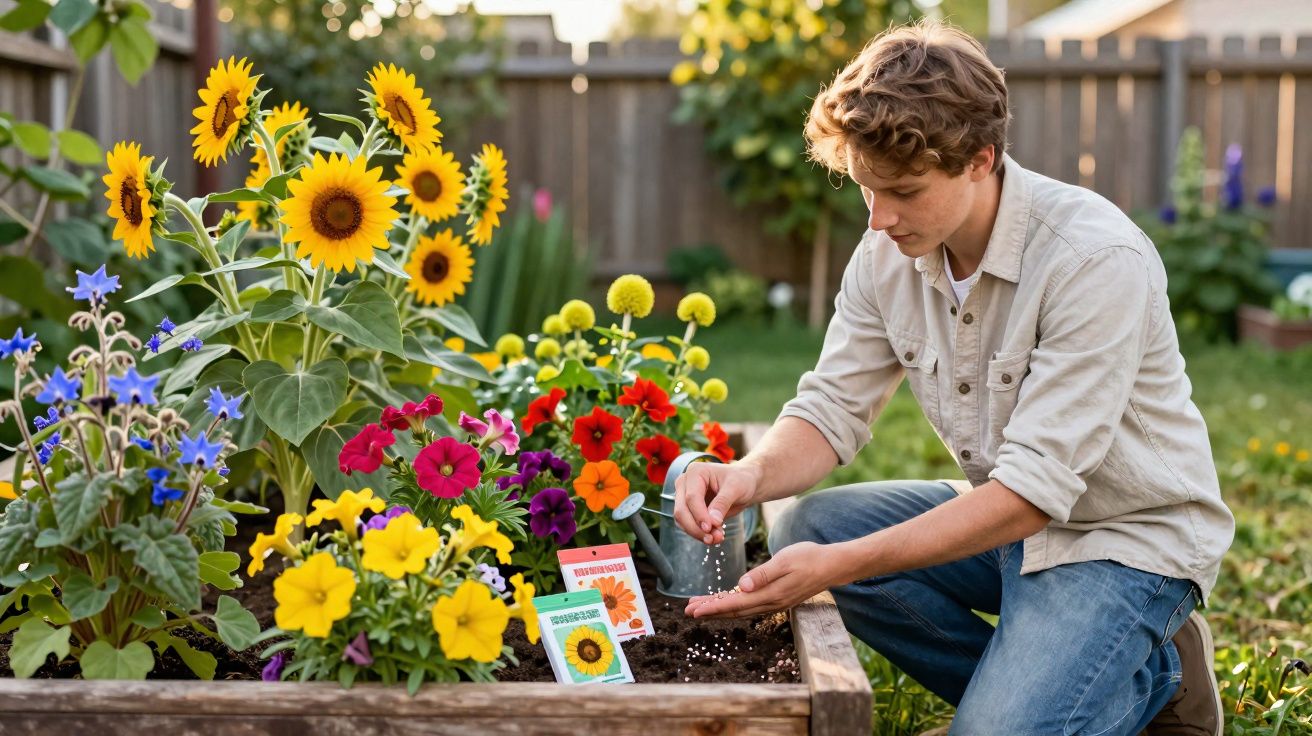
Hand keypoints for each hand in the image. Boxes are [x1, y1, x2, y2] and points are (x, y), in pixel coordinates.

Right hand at [673, 460, 760, 545]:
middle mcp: (685, 483)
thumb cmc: (741, 480)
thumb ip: (722, 503)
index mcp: (695, 472)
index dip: (699, 515)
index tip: (710, 528)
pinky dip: (699, 533)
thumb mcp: (736, 488)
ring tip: (717, 538)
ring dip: (697, 533)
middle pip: (682, 510)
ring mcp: (684, 496)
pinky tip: (714, 535)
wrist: (744, 484)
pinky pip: (687, 525)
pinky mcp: (688, 509)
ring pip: (682, 520)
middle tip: (714, 538)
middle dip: (696, 528)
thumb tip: (713, 521)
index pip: (691, 497)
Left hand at [683, 541, 847, 618]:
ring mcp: (774, 602)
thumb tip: (741, 586)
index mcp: (770, 594)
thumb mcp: (785, 560)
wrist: (833, 565)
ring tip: (700, 607)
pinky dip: (733, 604)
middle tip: (687, 610)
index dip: (712, 607)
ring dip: (719, 608)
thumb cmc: (809, 558)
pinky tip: (725, 601)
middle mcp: (770, 603)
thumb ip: (763, 574)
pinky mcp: (777, 598)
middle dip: (710, 610)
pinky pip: (749, 605)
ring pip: (740, 609)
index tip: (693, 610)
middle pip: (733, 610)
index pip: (734, 604)